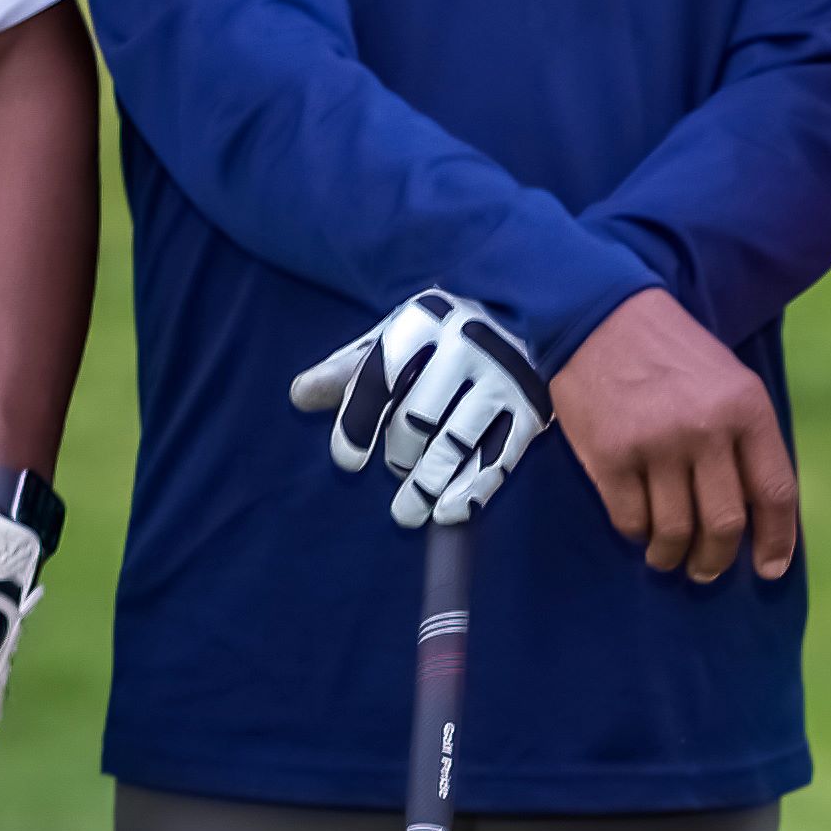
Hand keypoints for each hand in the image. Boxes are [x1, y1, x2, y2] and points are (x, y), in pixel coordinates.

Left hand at [290, 289, 548, 528]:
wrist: (529, 318)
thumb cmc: (442, 337)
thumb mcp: (396, 338)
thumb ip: (349, 369)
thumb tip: (299, 396)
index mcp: (423, 321)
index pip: (379, 377)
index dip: (357, 423)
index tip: (348, 461)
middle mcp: (465, 344)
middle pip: (417, 417)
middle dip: (399, 456)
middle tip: (394, 470)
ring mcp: (502, 378)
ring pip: (455, 444)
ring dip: (426, 486)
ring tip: (407, 512)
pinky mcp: (531, 410)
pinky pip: (497, 460)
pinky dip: (470, 493)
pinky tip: (447, 512)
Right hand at [549, 286, 801, 585]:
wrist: (601, 316)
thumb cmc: (671, 355)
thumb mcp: (729, 382)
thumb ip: (747, 440)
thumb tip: (759, 516)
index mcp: (746, 408)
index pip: (774, 492)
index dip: (777, 540)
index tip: (770, 569)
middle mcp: (706, 429)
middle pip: (725, 524)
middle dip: (717, 560)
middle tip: (706, 569)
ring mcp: (656, 444)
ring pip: (675, 531)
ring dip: (673, 556)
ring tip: (668, 556)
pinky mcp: (610, 455)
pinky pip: (631, 519)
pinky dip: (637, 533)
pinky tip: (639, 527)